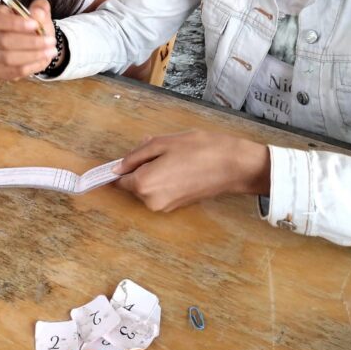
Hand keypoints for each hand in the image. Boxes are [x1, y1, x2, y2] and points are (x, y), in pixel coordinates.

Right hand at [0, 0, 57, 80]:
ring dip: (33, 55)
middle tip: (51, 41)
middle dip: (30, 42)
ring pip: (8, 58)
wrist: (35, 43)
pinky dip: (32, 66)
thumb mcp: (39, 12)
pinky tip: (43, 59)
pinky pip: (14, 71)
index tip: (35, 25)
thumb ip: (40, 8)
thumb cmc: (33, 25)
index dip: (15, 23)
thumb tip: (38, 13)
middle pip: (3, 41)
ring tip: (51, 51)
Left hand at [113, 131, 270, 211]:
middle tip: (160, 150)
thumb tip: (118, 166)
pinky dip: (165, 180)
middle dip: (141, 167)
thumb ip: (135, 156)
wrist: (232, 165)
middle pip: (134, 183)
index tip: (127, 158)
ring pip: (148, 187)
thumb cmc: (198, 149)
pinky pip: (161, 191)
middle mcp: (151, 201)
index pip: (118, 179)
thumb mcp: (162, 143)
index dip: (121, 167)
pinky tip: (181, 167)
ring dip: (154, 173)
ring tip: (175, 157)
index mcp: (144, 184)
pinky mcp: (177, 206)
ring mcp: (165, 206)